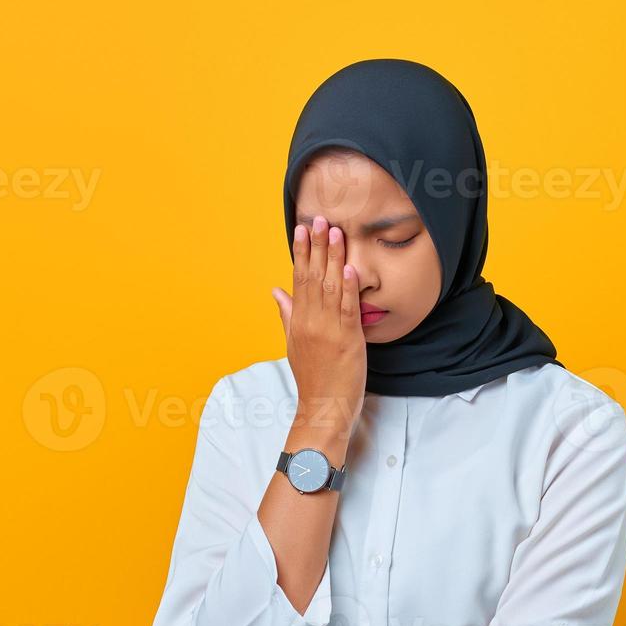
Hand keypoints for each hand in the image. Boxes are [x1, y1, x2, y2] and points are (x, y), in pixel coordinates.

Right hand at [272, 216, 365, 437]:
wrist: (323, 407)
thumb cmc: (313, 378)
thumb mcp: (294, 343)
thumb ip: (287, 314)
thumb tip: (275, 290)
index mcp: (298, 321)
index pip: (298, 280)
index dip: (301, 253)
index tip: (301, 229)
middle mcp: (310, 322)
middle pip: (312, 277)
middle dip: (316, 246)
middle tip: (319, 218)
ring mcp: (328, 331)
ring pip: (329, 287)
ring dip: (333, 258)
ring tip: (335, 232)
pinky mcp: (348, 340)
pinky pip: (347, 309)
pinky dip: (349, 287)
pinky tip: (350, 268)